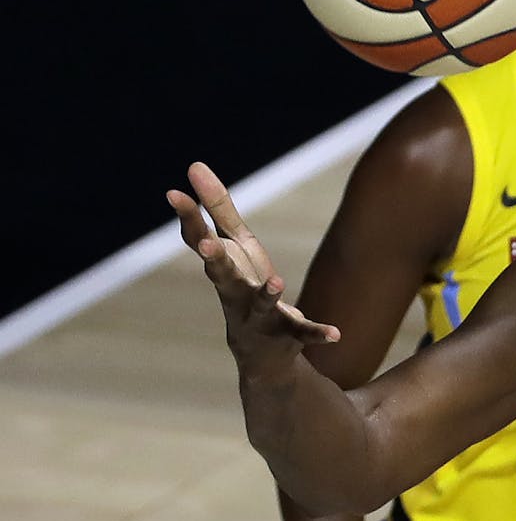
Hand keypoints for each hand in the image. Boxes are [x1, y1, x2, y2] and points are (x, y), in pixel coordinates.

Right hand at [168, 162, 338, 376]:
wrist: (260, 355)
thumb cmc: (243, 288)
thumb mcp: (235, 246)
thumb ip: (218, 208)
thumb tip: (194, 164)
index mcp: (223, 271)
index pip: (200, 242)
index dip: (188, 218)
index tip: (173, 193)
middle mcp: (235, 295)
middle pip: (222, 277)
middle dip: (214, 260)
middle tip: (207, 245)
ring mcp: (261, 318)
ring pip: (262, 305)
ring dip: (267, 294)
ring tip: (278, 281)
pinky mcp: (288, 335)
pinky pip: (304, 334)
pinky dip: (319, 333)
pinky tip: (336, 334)